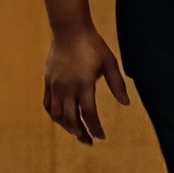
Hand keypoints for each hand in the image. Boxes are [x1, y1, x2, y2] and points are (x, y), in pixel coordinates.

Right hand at [43, 24, 129, 144]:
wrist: (69, 31)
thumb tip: (126, 104)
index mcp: (84, 85)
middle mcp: (67, 88)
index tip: (101, 137)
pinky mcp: (47, 82)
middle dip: (80, 132)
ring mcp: (55, 86)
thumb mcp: (110, 63)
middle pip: (72, 118)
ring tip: (76, 133)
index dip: (95, 128)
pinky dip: (54, 115)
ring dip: (66, 127)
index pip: (89, 114)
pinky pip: (48, 104)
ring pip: (57, 114)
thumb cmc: (93, 46)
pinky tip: (61, 119)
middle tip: (89, 141)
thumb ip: (117, 85)